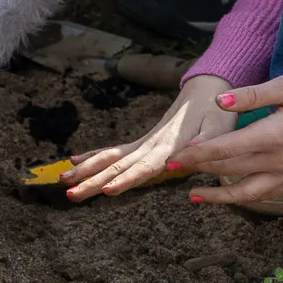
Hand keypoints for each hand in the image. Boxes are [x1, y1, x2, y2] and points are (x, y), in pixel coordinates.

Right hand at [63, 73, 235, 199]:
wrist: (206, 89)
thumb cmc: (217, 112)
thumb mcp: (219, 129)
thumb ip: (203, 146)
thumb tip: (181, 159)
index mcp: (167, 146)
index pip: (143, 167)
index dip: (126, 180)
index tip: (107, 190)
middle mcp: (150, 145)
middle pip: (117, 166)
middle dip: (92, 180)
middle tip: (70, 193)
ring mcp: (144, 143)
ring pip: (109, 158)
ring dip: (86, 169)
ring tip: (63, 180)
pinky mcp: (144, 142)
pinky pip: (114, 152)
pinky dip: (94, 155)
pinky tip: (75, 160)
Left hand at [180, 76, 282, 205]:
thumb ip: (252, 95)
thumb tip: (220, 100)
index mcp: (270, 136)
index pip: (223, 149)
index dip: (196, 154)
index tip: (174, 156)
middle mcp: (275, 161)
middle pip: (227, 170)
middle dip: (197, 170)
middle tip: (172, 169)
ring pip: (244, 192)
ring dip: (217, 195)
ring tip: (194, 195)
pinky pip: (264, 195)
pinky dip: (243, 198)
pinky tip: (231, 197)